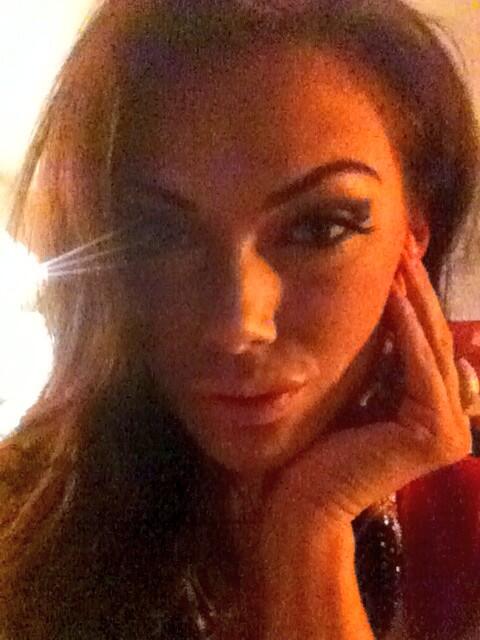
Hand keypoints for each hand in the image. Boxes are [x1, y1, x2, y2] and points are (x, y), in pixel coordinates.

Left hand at [256, 245, 471, 638]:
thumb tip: (385, 312)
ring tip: (400, 260)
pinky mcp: (437, 434)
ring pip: (431, 347)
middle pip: (433, 337)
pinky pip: (420, 368)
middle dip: (417, 289)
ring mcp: (450, 428)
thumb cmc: (317, 444)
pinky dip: (407, 331)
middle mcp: (451, 417)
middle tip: (403, 244)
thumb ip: (377, 361)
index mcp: (429, 406)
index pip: (424, 340)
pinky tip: (395, 296)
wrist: (300, 497)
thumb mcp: (352, 389)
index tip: (396, 258)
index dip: (412, 297)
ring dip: (415, 300)